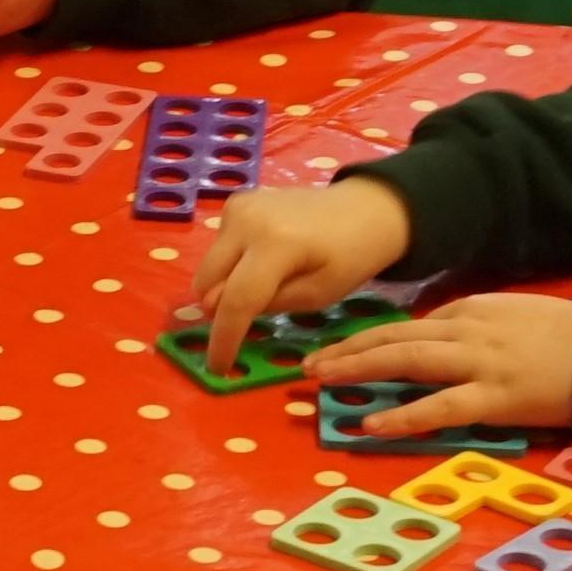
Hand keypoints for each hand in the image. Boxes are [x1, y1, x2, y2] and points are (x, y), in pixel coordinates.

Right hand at [190, 178, 414, 361]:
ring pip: (208, 268)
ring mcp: (238, 207)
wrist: (363, 208)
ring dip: (224, 287)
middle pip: (208, 283)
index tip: (218, 368)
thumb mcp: (319, 295)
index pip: (237, 300)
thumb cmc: (351, 257)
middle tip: (247, 323)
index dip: (223, 339)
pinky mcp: (234, 202)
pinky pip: (216, 249)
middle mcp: (247, 219)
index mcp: (277, 243)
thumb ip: (270, 305)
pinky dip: (230, 265)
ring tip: (263, 286)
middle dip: (220, 311)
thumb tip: (220, 309)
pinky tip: (260, 263)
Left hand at [308, 291, 571, 440]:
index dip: (373, 337)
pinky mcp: (495, 397)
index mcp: (475, 309)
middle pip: (397, 335)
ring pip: (408, 360)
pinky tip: (371, 423)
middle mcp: (469, 330)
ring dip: (360, 368)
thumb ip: (478, 325)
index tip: (342, 348)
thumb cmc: (571, 339)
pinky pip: (439, 407)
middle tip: (310, 363)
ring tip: (322, 380)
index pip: (412, 322)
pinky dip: (402, 414)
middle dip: (349, 348)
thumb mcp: (518, 315)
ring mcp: (480, 363)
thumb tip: (441, 337)